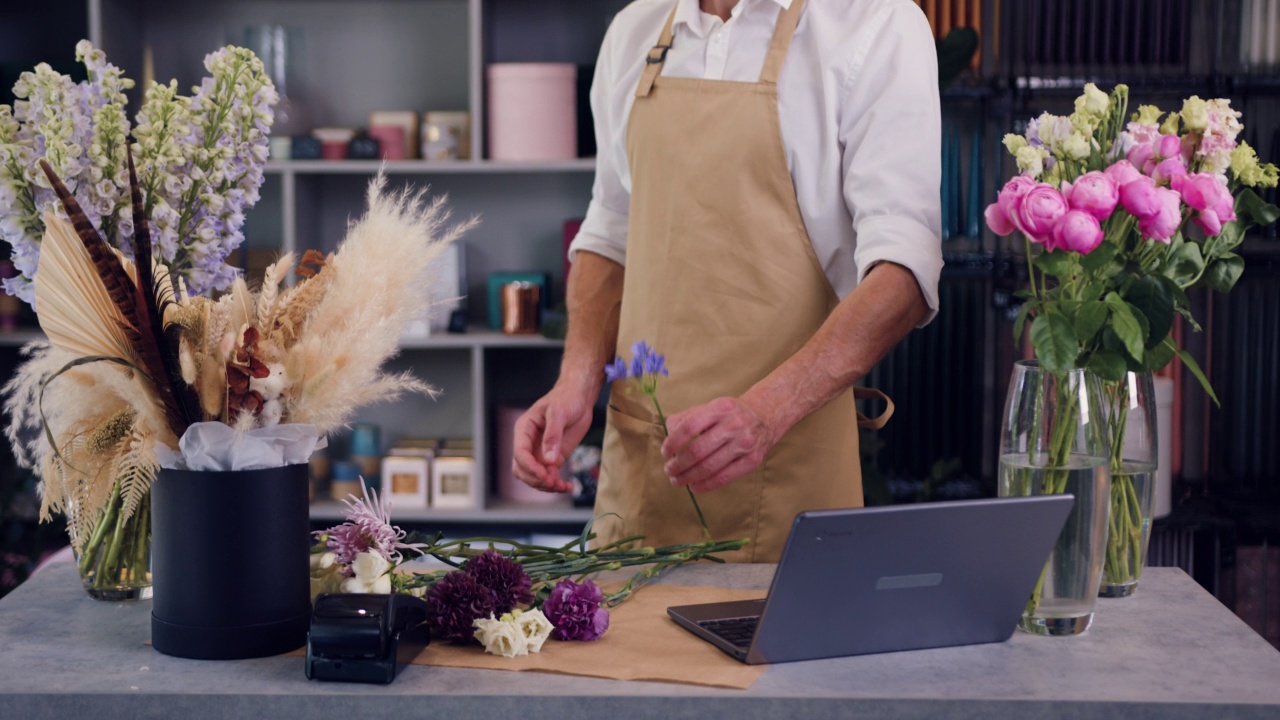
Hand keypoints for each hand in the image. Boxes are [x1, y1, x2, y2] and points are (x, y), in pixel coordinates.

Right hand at [512, 385, 594, 493]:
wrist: (579, 399)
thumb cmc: (566, 399)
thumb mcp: (559, 412)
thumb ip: (553, 435)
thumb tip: (550, 460)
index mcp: (524, 429)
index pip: (520, 453)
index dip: (530, 467)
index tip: (545, 475)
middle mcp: (528, 443)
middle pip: (522, 469)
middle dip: (535, 479)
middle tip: (553, 482)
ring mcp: (540, 453)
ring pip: (534, 477)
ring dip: (546, 485)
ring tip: (563, 486)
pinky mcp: (552, 459)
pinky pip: (549, 476)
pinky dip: (556, 485)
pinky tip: (567, 486)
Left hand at [661, 396, 778, 493]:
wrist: (765, 417)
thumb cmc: (730, 414)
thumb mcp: (710, 407)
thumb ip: (687, 418)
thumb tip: (668, 434)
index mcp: (720, 408)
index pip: (689, 427)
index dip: (673, 442)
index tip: (665, 452)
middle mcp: (734, 424)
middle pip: (698, 450)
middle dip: (678, 464)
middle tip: (669, 470)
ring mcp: (745, 443)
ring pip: (709, 467)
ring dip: (688, 477)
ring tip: (677, 480)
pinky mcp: (752, 460)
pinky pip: (724, 477)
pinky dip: (705, 485)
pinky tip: (694, 487)